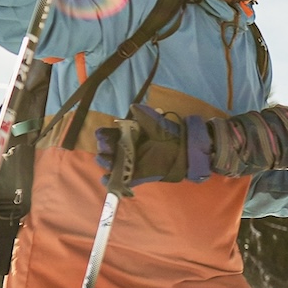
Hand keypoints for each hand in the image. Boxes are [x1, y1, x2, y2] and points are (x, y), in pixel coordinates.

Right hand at [95, 105, 210, 194]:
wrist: (184, 151)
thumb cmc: (169, 135)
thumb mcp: (157, 124)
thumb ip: (145, 117)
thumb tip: (133, 106)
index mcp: (127, 135)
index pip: (110, 135)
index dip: (104, 135)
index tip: (103, 135)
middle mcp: (125, 148)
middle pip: (108, 150)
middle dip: (104, 150)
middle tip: (107, 151)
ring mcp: (130, 163)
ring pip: (112, 164)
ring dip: (106, 163)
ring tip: (108, 162)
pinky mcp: (136, 175)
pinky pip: (122, 180)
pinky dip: (112, 181)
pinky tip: (107, 180)